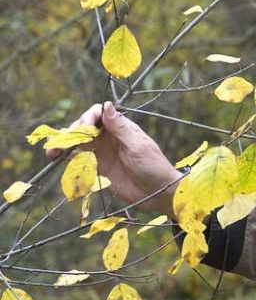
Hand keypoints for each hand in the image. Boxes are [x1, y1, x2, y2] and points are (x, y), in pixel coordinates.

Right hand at [52, 102, 180, 213]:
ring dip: (64, 145)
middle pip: (84, 128)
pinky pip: (79, 160)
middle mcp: (109, 137)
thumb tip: (107, 105)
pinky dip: (68, 159)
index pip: (98, 114)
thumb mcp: (138, 146)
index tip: (85, 126)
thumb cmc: (154, 167)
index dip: (88, 117)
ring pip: (78, 143)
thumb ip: (120, 128)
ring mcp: (103, 152)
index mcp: (121, 128)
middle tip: (65, 140)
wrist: (159, 193)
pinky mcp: (99, 168)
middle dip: (72, 131)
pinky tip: (59, 160)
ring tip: (52, 151)